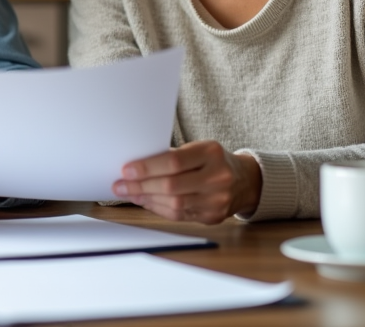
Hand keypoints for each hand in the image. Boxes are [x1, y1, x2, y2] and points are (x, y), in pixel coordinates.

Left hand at [112, 141, 262, 223]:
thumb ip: (172, 156)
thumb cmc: (213, 161)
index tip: (126, 170)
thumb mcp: (198, 149)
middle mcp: (218, 177)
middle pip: (172, 186)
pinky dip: (159, 208)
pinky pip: (179, 215)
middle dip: (141, 186)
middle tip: (120, 185)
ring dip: (146, 199)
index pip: (174, 162)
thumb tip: (136, 166)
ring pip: (174, 204)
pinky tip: (146, 202)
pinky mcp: (213, 217)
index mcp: (211, 153)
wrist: (244, 180)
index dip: (147, 167)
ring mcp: (217, 200)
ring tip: (129, 194)